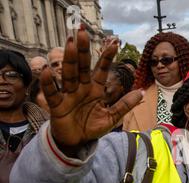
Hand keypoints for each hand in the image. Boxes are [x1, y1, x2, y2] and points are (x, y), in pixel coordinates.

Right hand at [41, 27, 141, 155]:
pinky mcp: (57, 106)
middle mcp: (81, 89)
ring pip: (69, 75)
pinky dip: (49, 83)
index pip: (101, 70)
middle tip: (82, 32)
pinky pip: (53, 93)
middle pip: (82, 67)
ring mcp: (69, 95)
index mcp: (95, 90)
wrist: (77, 142)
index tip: (114, 43)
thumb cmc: (93, 127)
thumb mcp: (112, 117)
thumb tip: (142, 92)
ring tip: (70, 43)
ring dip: (69, 59)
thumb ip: (125, 105)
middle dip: (83, 51)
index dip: (107, 58)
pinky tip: (46, 70)